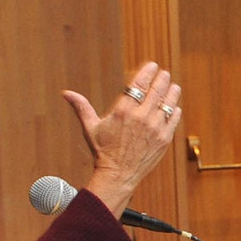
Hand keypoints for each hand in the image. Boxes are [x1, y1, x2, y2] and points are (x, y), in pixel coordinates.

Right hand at [66, 61, 181, 218]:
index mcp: (123, 111)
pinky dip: (175, 109)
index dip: (147, 72)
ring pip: (168, 103)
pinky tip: (174, 105)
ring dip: (171, 92)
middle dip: (162, 79)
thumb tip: (66, 93)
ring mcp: (155, 128)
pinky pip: (174, 118)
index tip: (152, 66)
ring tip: (173, 86)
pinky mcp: (164, 139)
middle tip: (164, 73)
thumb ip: (81, 107)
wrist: (118, 175)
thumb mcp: (90, 128)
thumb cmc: (103, 151)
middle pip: (156, 91)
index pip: (139, 84)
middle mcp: (141, 117)